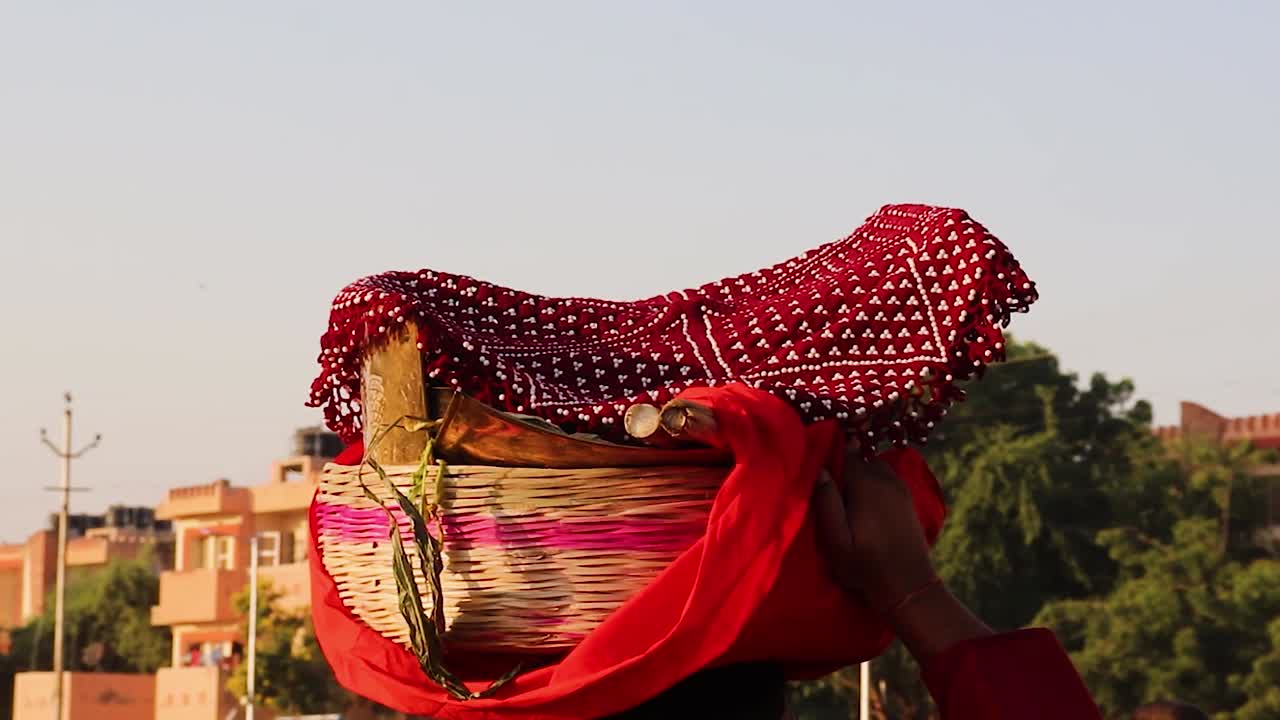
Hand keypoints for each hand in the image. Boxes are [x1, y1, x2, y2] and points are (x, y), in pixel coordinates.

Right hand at [811, 456, 936, 613]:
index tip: (820, 469)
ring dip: (863, 476)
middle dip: (847, 467)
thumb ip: (827, 502)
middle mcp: (886, 479)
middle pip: (862, 459)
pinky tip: (868, 504)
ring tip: (849, 497)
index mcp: (866, 484)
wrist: (908, 584)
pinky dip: (876, 483)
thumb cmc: (865, 565)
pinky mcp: (908, 499)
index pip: (847, 453)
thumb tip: (820, 469)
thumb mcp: (836, 539)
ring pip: (877, 467)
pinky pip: (888, 479)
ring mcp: (901, 488)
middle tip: (833, 489)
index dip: (832, 456)